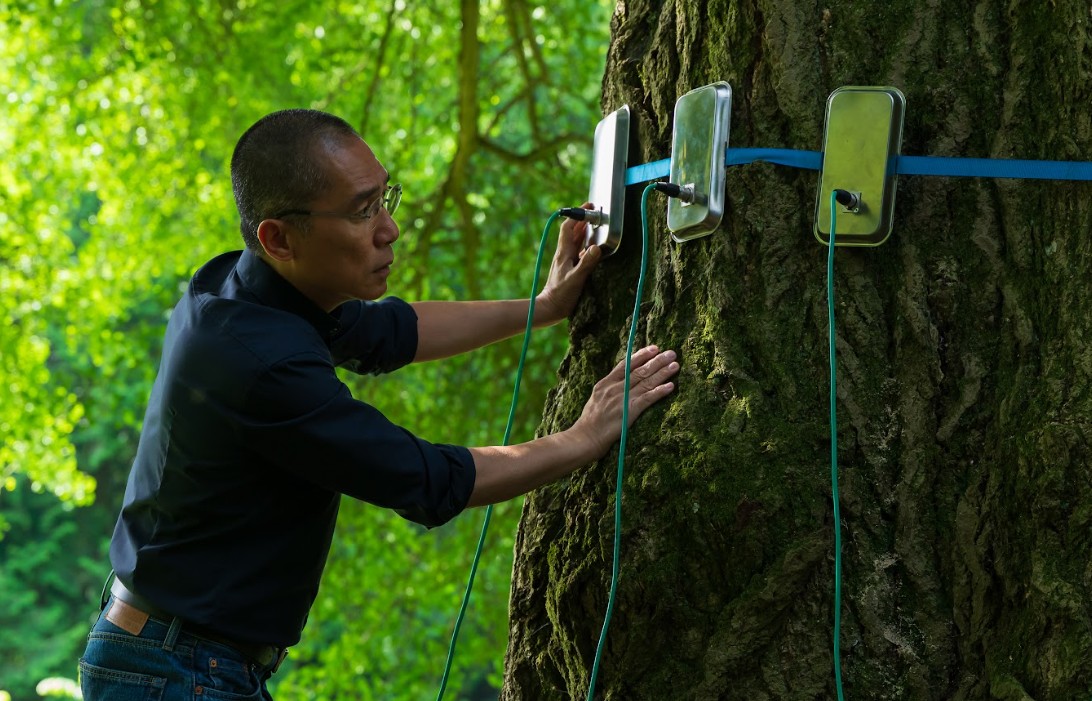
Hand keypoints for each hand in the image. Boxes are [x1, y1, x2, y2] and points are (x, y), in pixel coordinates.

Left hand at [535, 202, 601, 324]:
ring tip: (594, 225)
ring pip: (575, 241)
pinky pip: (577, 252)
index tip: (589, 208)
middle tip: (594, 213)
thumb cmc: (561, 295)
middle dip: (582, 220)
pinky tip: (592, 248)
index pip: (568, 227)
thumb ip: (587, 263)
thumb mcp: (576, 279)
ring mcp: (565, 261)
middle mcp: (564, 254)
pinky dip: (585, 245)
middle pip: (572, 231)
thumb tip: (596, 247)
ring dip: (583, 231)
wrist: (549, 308)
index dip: (577, 215)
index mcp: (564, 253)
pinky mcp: (568, 268)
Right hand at [572, 345, 678, 457]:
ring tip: (675, 365)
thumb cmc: (590, 422)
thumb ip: (608, 390)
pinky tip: (670, 386)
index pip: (626, 365)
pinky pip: (648, 399)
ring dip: (662, 373)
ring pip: (646, 382)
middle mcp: (614, 388)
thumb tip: (620, 383)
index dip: (641, 355)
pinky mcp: (629, 412)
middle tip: (671, 353)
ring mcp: (622, 399)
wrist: (584, 437)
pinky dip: (660, 391)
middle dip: (657, 361)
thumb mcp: (596, 399)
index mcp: (605, 383)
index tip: (654, 348)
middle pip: (639, 370)